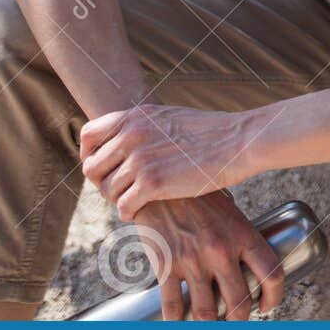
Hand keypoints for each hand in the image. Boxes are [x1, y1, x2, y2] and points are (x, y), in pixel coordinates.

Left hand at [80, 103, 252, 220]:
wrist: (239, 141)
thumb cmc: (212, 132)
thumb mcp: (170, 117)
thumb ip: (144, 127)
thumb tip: (127, 142)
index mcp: (136, 117)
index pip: (89, 136)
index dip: (89, 155)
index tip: (102, 167)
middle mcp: (132, 135)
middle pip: (92, 167)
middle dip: (103, 182)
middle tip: (120, 190)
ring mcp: (141, 159)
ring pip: (107, 190)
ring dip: (118, 200)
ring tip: (134, 201)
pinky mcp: (153, 183)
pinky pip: (123, 206)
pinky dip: (128, 212)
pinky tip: (140, 211)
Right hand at [131, 194, 285, 320]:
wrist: (159, 183)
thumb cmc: (198, 196)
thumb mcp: (229, 211)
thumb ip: (239, 237)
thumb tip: (249, 262)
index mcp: (243, 234)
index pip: (272, 274)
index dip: (274, 297)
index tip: (268, 305)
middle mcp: (221, 250)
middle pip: (240, 301)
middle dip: (240, 319)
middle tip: (236, 320)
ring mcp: (193, 260)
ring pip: (207, 312)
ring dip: (212, 326)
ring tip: (212, 326)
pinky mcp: (166, 265)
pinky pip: (173, 307)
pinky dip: (177, 323)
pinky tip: (180, 323)